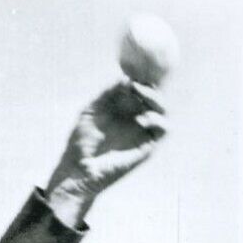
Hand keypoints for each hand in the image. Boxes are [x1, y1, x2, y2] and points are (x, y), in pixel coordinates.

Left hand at [44, 80, 167, 227]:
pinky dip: (159, 120)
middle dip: (149, 85)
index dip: (141, 78)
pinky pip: (164, 129)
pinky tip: (143, 118)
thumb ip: (107, 94)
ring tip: (140, 93)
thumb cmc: (80, 142)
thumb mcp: (91, 111)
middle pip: (154, 96)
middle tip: (136, 82)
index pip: (140, 88)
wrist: (78, 170)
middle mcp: (135, 119)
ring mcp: (142, 133)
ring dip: (156, 98)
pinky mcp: (147, 147)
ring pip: (163, 110)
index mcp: (123, 109)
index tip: (131, 72)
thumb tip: (125, 78)